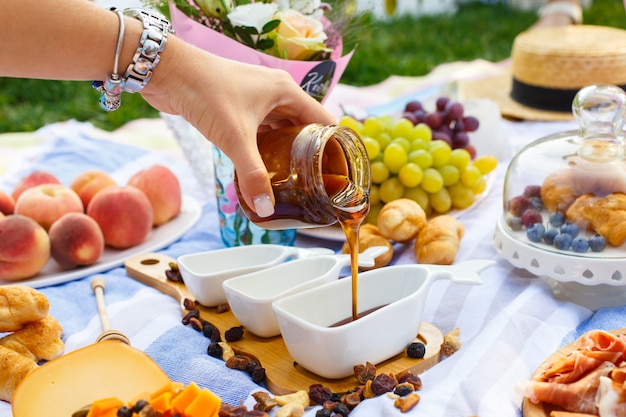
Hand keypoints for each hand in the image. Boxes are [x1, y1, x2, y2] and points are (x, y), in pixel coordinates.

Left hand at [142, 36, 335, 215]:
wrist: (167, 71)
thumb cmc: (205, 91)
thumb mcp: (234, 137)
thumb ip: (252, 174)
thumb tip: (265, 208)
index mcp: (287, 91)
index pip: (324, 121)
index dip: (333, 146)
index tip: (337, 173)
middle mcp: (277, 93)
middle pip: (305, 127)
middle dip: (309, 154)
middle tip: (315, 183)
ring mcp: (258, 99)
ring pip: (282, 130)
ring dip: (286, 152)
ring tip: (294, 180)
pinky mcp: (240, 106)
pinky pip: (262, 130)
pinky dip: (266, 148)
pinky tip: (264, 167)